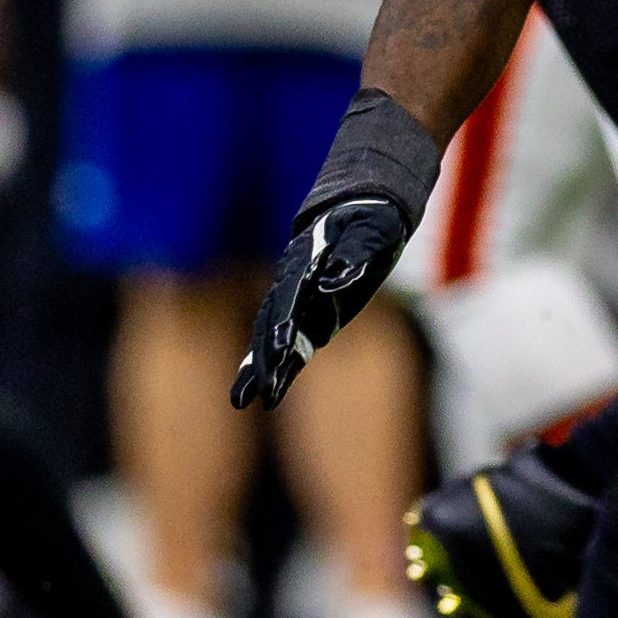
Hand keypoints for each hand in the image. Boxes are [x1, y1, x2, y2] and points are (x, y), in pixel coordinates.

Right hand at [234, 195, 413, 408]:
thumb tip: (334, 278)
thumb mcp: (375, 231)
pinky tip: (264, 396)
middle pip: (272, 320)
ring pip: (269, 337)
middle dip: (267, 354)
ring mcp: (295, 302)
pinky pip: (286, 348)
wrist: (360, 217)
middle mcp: (292, 281)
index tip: (283, 348)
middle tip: (265, 387)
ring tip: (243, 400)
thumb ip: (357, 252)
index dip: (286, 319)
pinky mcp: (306, 319)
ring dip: (259, 368)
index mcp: (307, 257)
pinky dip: (276, 370)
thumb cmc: (371, 222)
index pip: (293, 291)